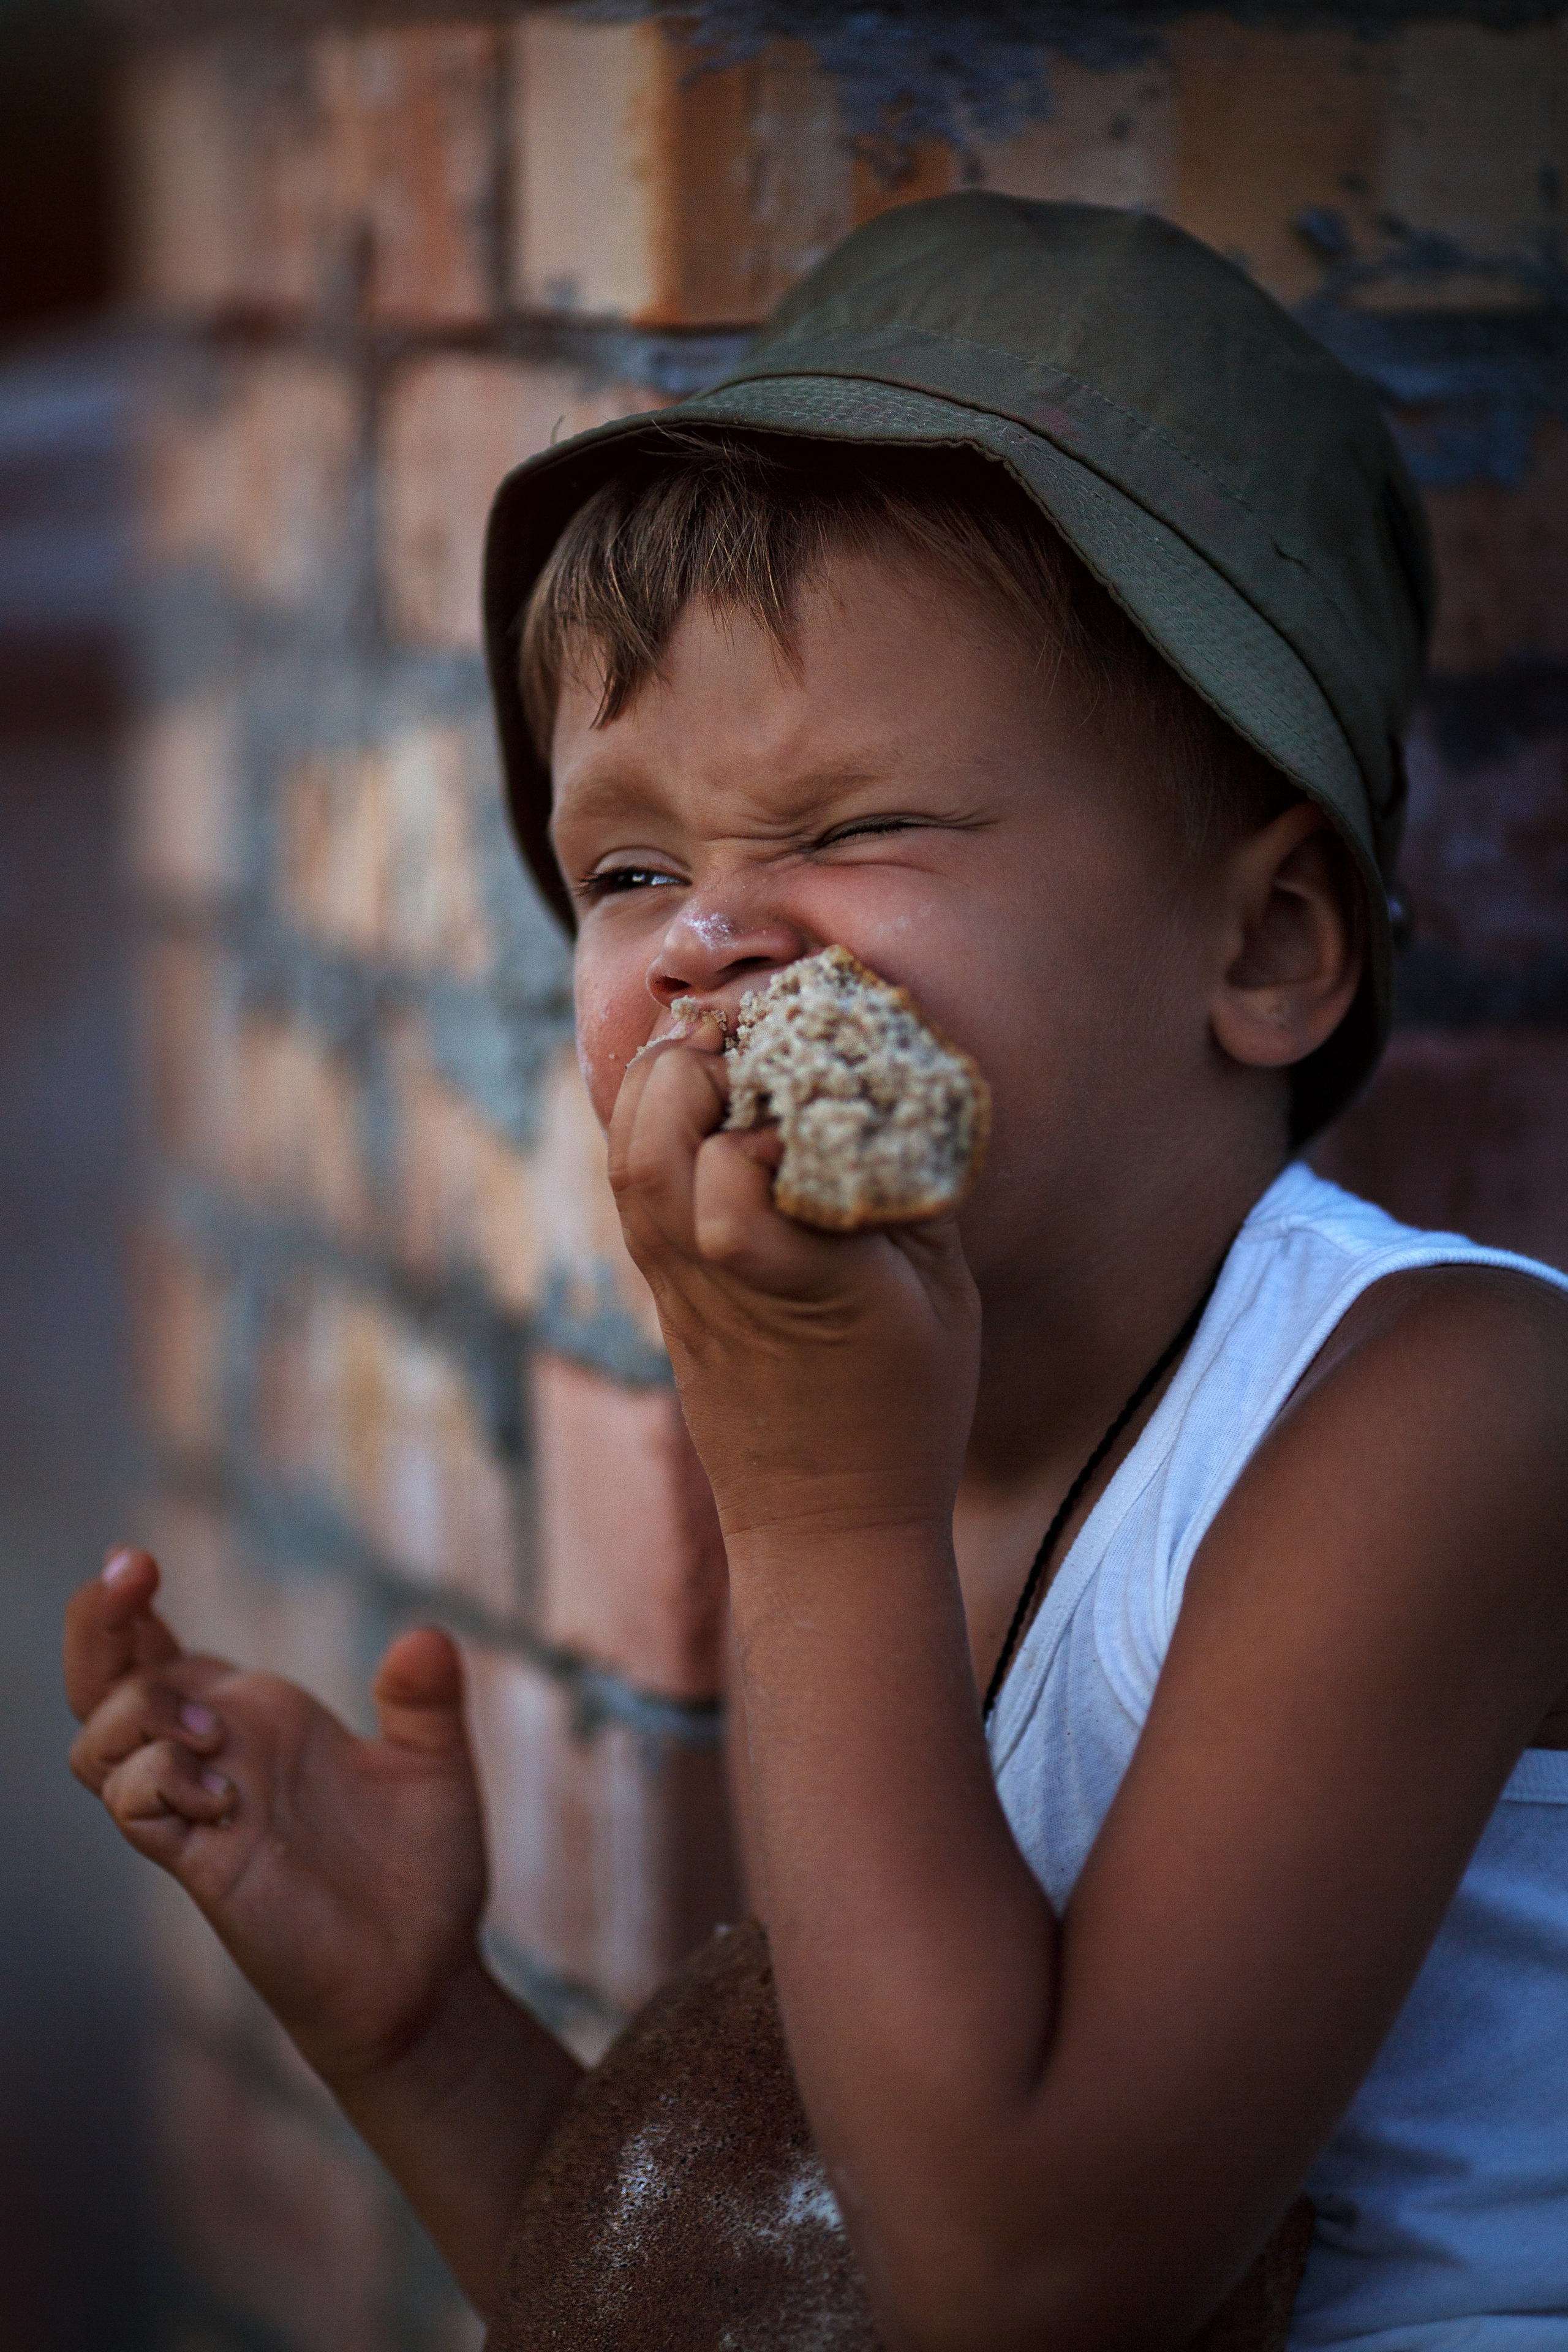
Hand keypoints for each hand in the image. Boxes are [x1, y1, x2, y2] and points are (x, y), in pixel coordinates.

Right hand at [65, 1547, 488, 2090]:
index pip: (161, 1650)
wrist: (423, 1973)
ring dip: (138, 1712)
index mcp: (260, 1716)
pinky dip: (159, 1780)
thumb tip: (426, 1637)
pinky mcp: (201, 1863)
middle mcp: (218, 1753)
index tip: (137, 1560)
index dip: (129, 1604)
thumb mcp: (436, 1767)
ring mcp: (201, 1809)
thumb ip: (427, 1702)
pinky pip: (135, 1807)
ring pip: (99, 1742)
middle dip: (100, 1627)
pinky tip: (222, 1796)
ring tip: (212, 1731)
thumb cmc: (423, 1869)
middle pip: (105, 1683)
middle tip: (133, 1578)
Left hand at [608, 1034, 981, 1547]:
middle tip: (747, 1037)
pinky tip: (702, 1109)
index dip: (751, 1125)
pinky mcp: (660, 1295)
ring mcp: (675, 1289)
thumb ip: (910, 1189)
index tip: (803, 1102)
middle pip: (648, 1148)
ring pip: (624, 1160)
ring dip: (659, 1086)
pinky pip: (631, 1187)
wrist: (827, 1526)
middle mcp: (718, 1280)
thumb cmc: (905, 1409)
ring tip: (718, 1056)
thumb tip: (890, 1078)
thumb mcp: (943, 1296)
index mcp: (805, 1285)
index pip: (727, 1186)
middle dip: (690, 1066)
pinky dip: (651, 1126)